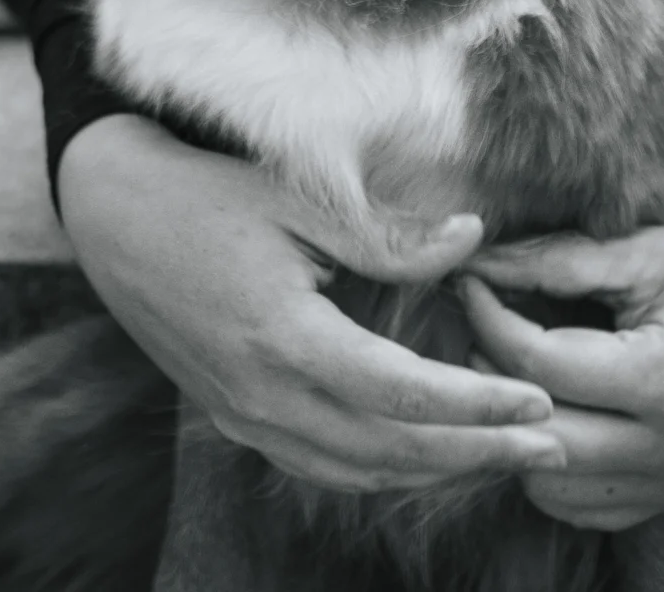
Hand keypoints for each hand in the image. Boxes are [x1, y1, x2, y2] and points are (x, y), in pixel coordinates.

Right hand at [56, 114, 565, 493]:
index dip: (475, 406)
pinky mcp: (235, 417)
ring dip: (436, 470)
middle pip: (388, 451)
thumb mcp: (297, 196)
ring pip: (356, 471)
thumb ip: (386, 233)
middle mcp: (263, 394)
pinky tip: (424, 452)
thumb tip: (471, 238)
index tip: (536, 400)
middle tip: (551, 445)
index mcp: (283, 336)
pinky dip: (382, 469)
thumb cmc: (207, 190)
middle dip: (476, 453)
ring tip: (504, 455)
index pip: (399, 393)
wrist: (112, 214)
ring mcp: (244, 415)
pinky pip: (320, 465)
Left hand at [459, 211, 663, 530]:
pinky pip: (590, 508)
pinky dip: (555, 469)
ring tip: (513, 369)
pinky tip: (552, 410)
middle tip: (481, 325)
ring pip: (555, 488)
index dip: (490, 318)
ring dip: (520, 432)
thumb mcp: (646, 251)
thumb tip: (477, 262)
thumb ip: (558, 262)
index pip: (541, 366)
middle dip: (493, 379)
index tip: (468, 281)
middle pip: (539, 437)